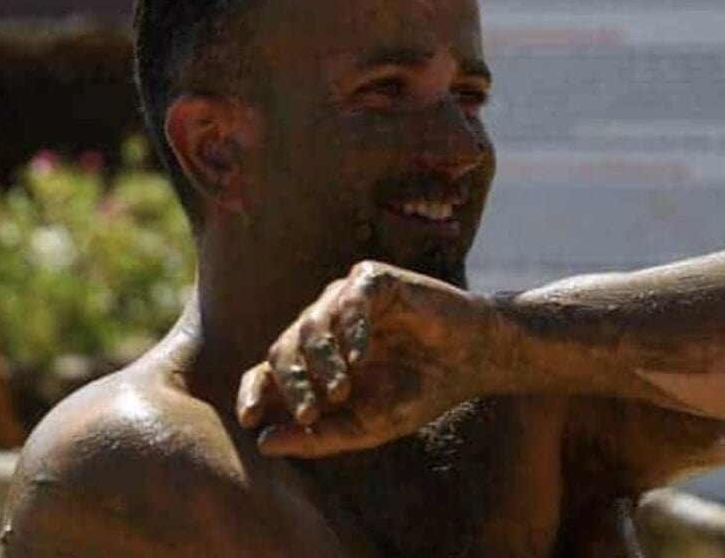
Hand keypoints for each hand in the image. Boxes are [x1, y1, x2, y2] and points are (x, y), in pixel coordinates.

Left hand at [236, 260, 496, 457]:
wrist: (474, 361)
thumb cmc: (420, 391)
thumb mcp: (368, 425)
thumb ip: (319, 436)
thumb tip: (264, 443)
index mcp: (314, 363)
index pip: (267, 371)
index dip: (253, 392)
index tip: (250, 418)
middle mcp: (323, 327)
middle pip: (283, 348)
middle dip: (291, 384)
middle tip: (308, 414)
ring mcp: (345, 300)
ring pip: (311, 323)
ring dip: (321, 362)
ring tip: (341, 391)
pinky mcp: (374, 280)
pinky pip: (349, 299)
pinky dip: (350, 329)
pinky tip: (362, 357)